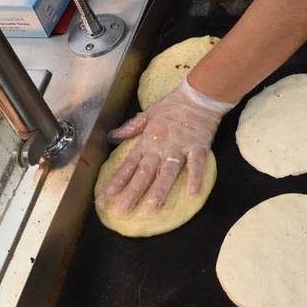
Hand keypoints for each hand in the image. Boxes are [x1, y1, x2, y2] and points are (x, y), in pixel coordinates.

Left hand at [102, 78, 233, 211]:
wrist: (199, 95)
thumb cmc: (173, 104)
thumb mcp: (148, 113)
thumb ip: (131, 128)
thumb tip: (112, 136)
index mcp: (148, 140)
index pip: (130, 164)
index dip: (118, 180)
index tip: (107, 196)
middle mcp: (161, 147)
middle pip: (145, 173)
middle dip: (133, 192)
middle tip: (123, 211)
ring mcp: (180, 148)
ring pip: (167, 172)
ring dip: (159, 190)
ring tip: (151, 208)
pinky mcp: (198, 147)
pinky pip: (197, 165)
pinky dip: (195, 178)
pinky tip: (192, 193)